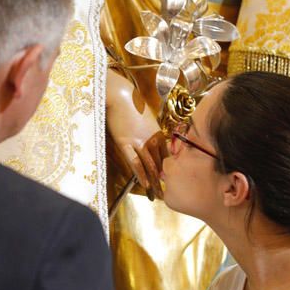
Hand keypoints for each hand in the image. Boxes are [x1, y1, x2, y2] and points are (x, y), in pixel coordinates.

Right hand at [107, 69, 167, 198]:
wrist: (119, 95)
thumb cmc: (131, 103)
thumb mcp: (146, 118)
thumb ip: (150, 131)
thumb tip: (151, 141)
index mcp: (158, 133)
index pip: (166, 155)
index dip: (168, 169)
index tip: (169, 181)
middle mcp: (152, 139)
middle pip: (160, 163)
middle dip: (162, 180)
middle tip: (165, 194)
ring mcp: (139, 141)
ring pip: (150, 165)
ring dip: (153, 181)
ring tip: (155, 195)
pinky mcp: (126, 142)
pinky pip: (135, 161)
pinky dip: (140, 174)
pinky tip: (144, 184)